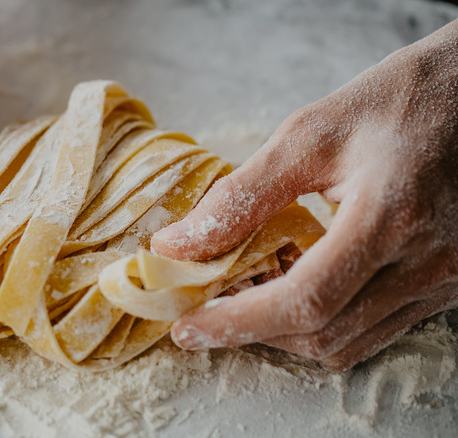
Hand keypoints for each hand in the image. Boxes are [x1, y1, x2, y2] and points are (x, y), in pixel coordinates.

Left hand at [151, 21, 457, 370]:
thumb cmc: (399, 101)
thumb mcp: (309, 134)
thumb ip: (240, 195)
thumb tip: (176, 244)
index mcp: (391, 217)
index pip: (303, 300)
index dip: (237, 322)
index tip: (187, 328)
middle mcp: (426, 263)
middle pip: (322, 335)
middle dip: (253, 331)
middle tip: (207, 306)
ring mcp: (444, 281)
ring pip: (347, 343)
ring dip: (285, 330)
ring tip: (246, 292)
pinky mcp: (447, 285)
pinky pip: (374, 329)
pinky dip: (323, 322)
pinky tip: (294, 285)